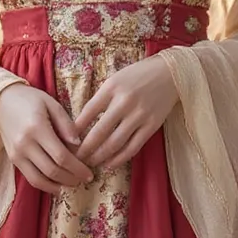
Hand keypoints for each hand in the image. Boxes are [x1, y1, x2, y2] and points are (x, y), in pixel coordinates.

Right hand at [0, 83, 92, 194]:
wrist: (1, 101)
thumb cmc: (30, 99)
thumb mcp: (52, 104)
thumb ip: (66, 124)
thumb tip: (79, 145)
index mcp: (37, 128)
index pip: (61, 156)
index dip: (77, 168)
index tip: (89, 174)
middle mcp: (24, 144)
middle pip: (51, 170)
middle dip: (71, 179)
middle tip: (84, 180)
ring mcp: (16, 154)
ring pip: (39, 180)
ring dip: (58, 186)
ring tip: (72, 184)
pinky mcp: (13, 159)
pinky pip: (30, 177)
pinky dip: (45, 185)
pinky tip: (57, 184)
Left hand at [74, 56, 178, 172]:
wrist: (170, 73)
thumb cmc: (138, 75)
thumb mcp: (115, 80)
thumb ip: (101, 98)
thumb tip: (82, 123)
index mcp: (111, 88)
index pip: (87, 113)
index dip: (75, 130)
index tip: (67, 141)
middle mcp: (124, 102)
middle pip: (99, 132)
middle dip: (84, 149)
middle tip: (74, 159)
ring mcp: (139, 116)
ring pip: (115, 143)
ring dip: (99, 157)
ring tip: (89, 164)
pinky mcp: (152, 126)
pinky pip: (133, 147)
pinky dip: (119, 159)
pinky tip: (109, 164)